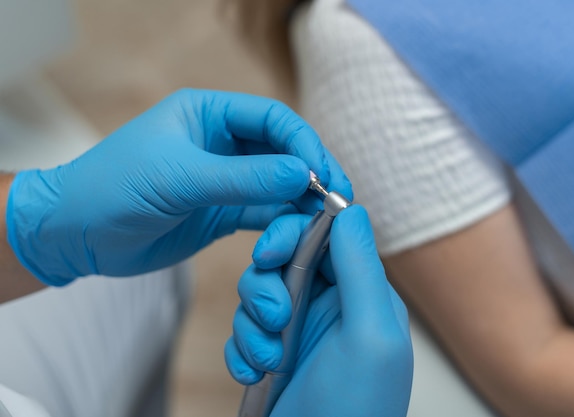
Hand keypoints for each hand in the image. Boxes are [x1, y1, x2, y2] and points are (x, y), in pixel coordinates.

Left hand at [6, 89, 350, 285]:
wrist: (77, 234)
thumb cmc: (113, 189)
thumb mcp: (178, 178)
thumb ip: (242, 179)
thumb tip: (302, 176)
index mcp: (209, 113)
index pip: (273, 119)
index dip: (303, 144)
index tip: (322, 174)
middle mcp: (222, 142)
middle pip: (284, 152)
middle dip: (313, 173)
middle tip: (339, 200)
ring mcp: (226, 179)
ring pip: (279, 185)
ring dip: (303, 202)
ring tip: (325, 222)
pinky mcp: (224, 212)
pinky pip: (266, 214)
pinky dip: (285, 223)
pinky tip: (301, 234)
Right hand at [225, 205, 412, 416]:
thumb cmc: (354, 409)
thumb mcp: (369, 333)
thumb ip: (361, 267)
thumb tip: (352, 208)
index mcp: (362, 294)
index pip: (327, 236)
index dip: (295, 232)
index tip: (273, 250)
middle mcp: (331, 307)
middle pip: (284, 260)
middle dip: (266, 282)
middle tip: (271, 313)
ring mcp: (300, 331)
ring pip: (258, 293)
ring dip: (252, 323)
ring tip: (267, 358)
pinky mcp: (272, 354)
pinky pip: (243, 330)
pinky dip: (242, 349)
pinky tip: (255, 374)